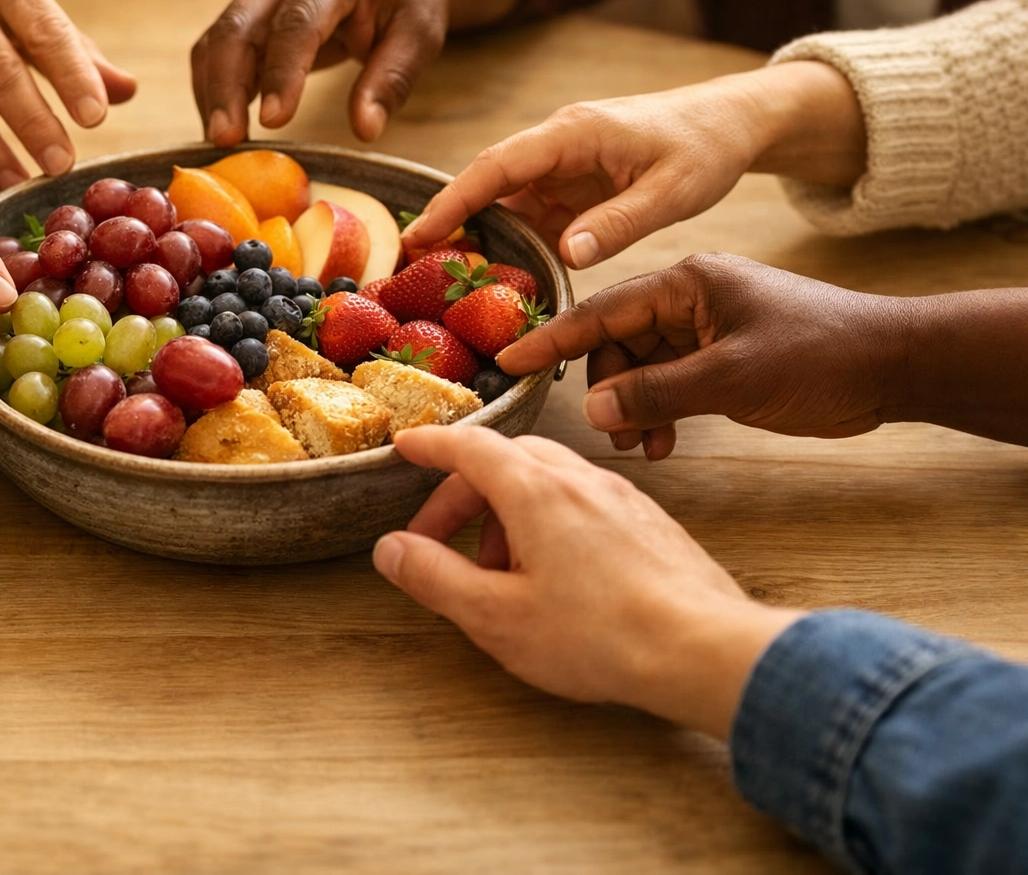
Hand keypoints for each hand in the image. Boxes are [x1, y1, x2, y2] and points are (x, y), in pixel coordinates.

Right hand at [190, 0, 522, 145]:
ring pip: (216, 42)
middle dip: (224, 87)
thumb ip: (391, 79)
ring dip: (212, 94)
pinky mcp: (246, 16)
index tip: (273, 122)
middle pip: (236, 30)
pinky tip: (223, 127)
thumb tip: (364, 130)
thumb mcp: (419, 32)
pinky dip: (212, 90)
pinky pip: (216, 53)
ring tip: (218, 143)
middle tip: (224, 140)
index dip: (282, 73)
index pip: (296, 24)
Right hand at [374, 425, 803, 738]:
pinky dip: (551, 522)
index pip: (470, 447)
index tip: (406, 447)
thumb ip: (435, 577)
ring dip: (508, 513)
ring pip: (548, 480)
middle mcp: (579, 478)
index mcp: (534, 490)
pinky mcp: (649, 522)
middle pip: (507, 461)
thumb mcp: (495, 616)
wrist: (704, 648)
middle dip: (465, 494)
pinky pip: (585, 501)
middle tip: (439, 542)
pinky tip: (556, 577)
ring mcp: (620, 496)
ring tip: (499, 573)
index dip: (431, 446)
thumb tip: (390, 549)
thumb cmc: (601, 635)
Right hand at [403, 63, 867, 268]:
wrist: (731, 123)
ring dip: (479, 240)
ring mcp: (559, 166)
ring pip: (503, 204)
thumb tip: (564, 254)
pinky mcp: (569, 187)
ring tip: (446, 286)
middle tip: (412, 271)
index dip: (454, 201)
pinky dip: (511, 245)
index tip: (420, 235)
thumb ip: (618, 223)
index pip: (497, 166)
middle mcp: (555, 145)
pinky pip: (529, 217)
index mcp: (572, 133)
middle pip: (486, 184)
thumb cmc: (705, 147)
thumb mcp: (671, 191)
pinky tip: (498, 281)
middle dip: (449, 223)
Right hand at [500, 254, 908, 458]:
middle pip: (615, 341)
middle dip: (606, 388)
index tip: (508, 359)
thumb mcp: (732, 378)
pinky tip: (664, 442)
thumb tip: (595, 412)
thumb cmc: (822, 356)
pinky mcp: (720, 355)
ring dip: (634, 407)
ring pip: (640, 367)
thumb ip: (657, 393)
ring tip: (642, 446)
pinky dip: (659, 411)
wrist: (894, 366)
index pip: (601, 309)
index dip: (553, 339)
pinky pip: (668, 382)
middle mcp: (689, 298)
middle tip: (610, 432)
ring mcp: (704, 327)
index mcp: (687, 282)